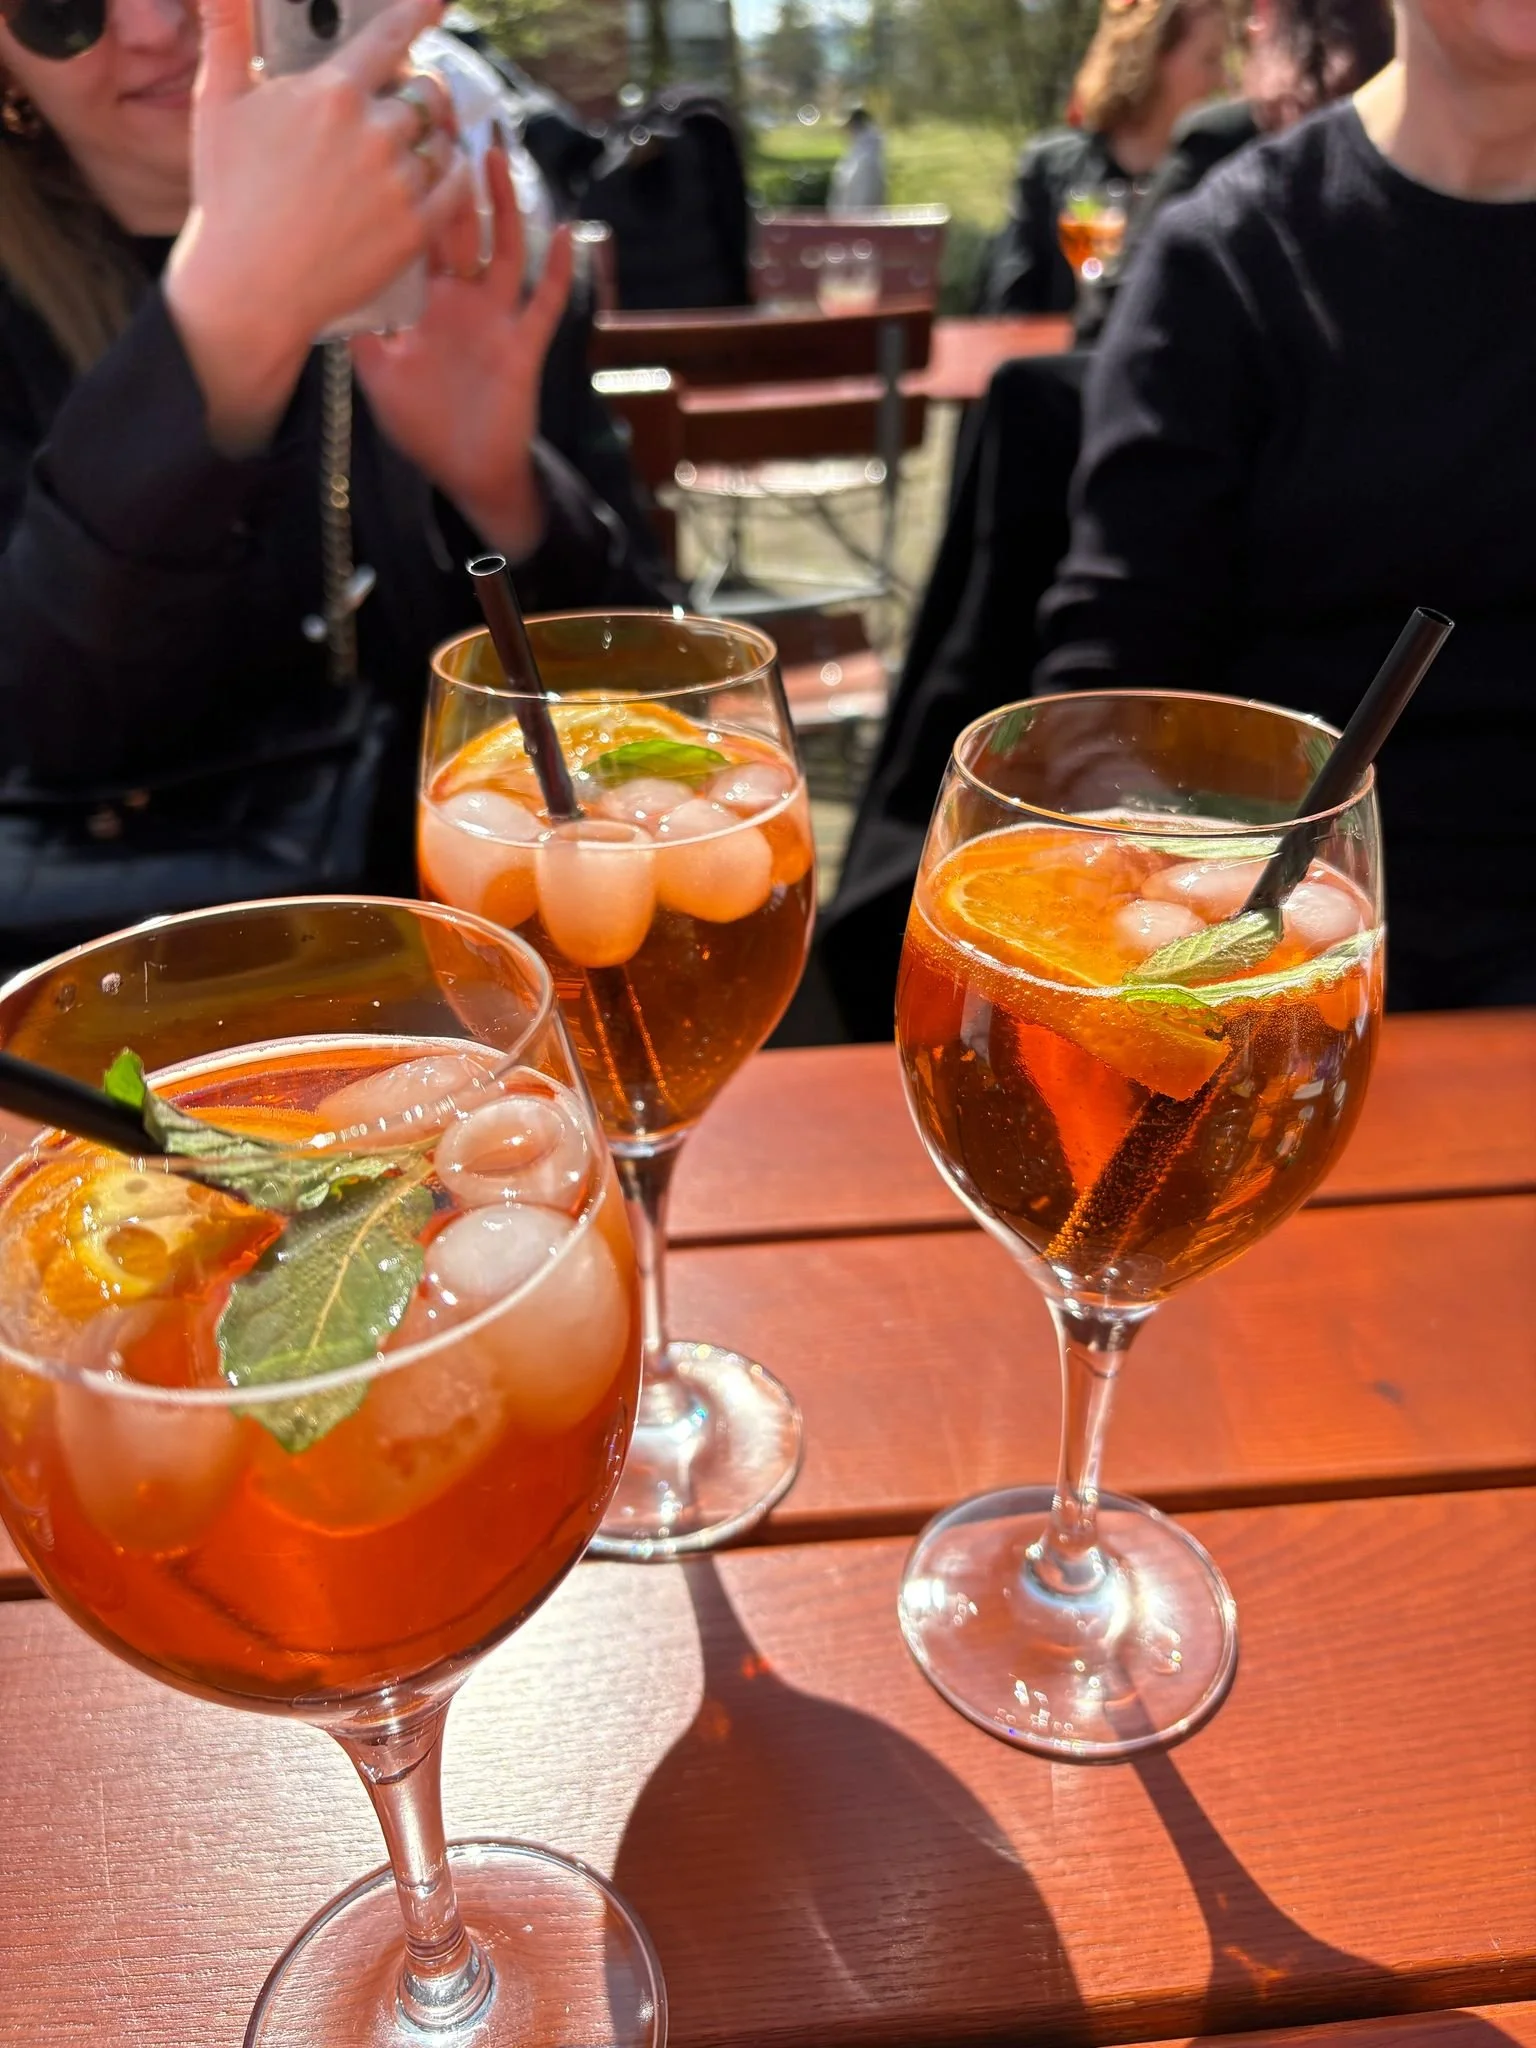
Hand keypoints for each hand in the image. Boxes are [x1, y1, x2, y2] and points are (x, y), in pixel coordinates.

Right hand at [165, 0, 466, 451]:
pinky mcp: (414, 229)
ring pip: (444, 140)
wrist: (249, 284)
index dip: (420, 12)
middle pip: (426, 92)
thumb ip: (226, 31)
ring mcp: (398, 184)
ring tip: (416, 148)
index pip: (392, 36)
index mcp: (332, 94)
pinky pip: (457, 187)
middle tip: (411, 104)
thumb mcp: (217, 101)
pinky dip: (454, 176)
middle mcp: (374, 133)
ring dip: (437, 137)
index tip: (438, 2)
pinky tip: (439, 176)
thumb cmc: (228, 193)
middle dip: (423, 92)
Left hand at [351, 147, 573, 560]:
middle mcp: (463, 300)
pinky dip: (557, 269)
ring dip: (503, 204)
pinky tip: (567, 230)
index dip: (410, 191)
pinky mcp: (524, 345)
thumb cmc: (423, 426)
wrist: (466, 472)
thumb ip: (359, 328)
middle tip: (444, 122)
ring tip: (496, 156)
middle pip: (461, 226)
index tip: (397, 145)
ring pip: (504, 249)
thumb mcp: (375, 374)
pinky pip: (544, 302)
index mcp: (426, 302)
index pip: (417, 233)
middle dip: (454, 177)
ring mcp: (495, 319)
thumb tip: (323, 286)